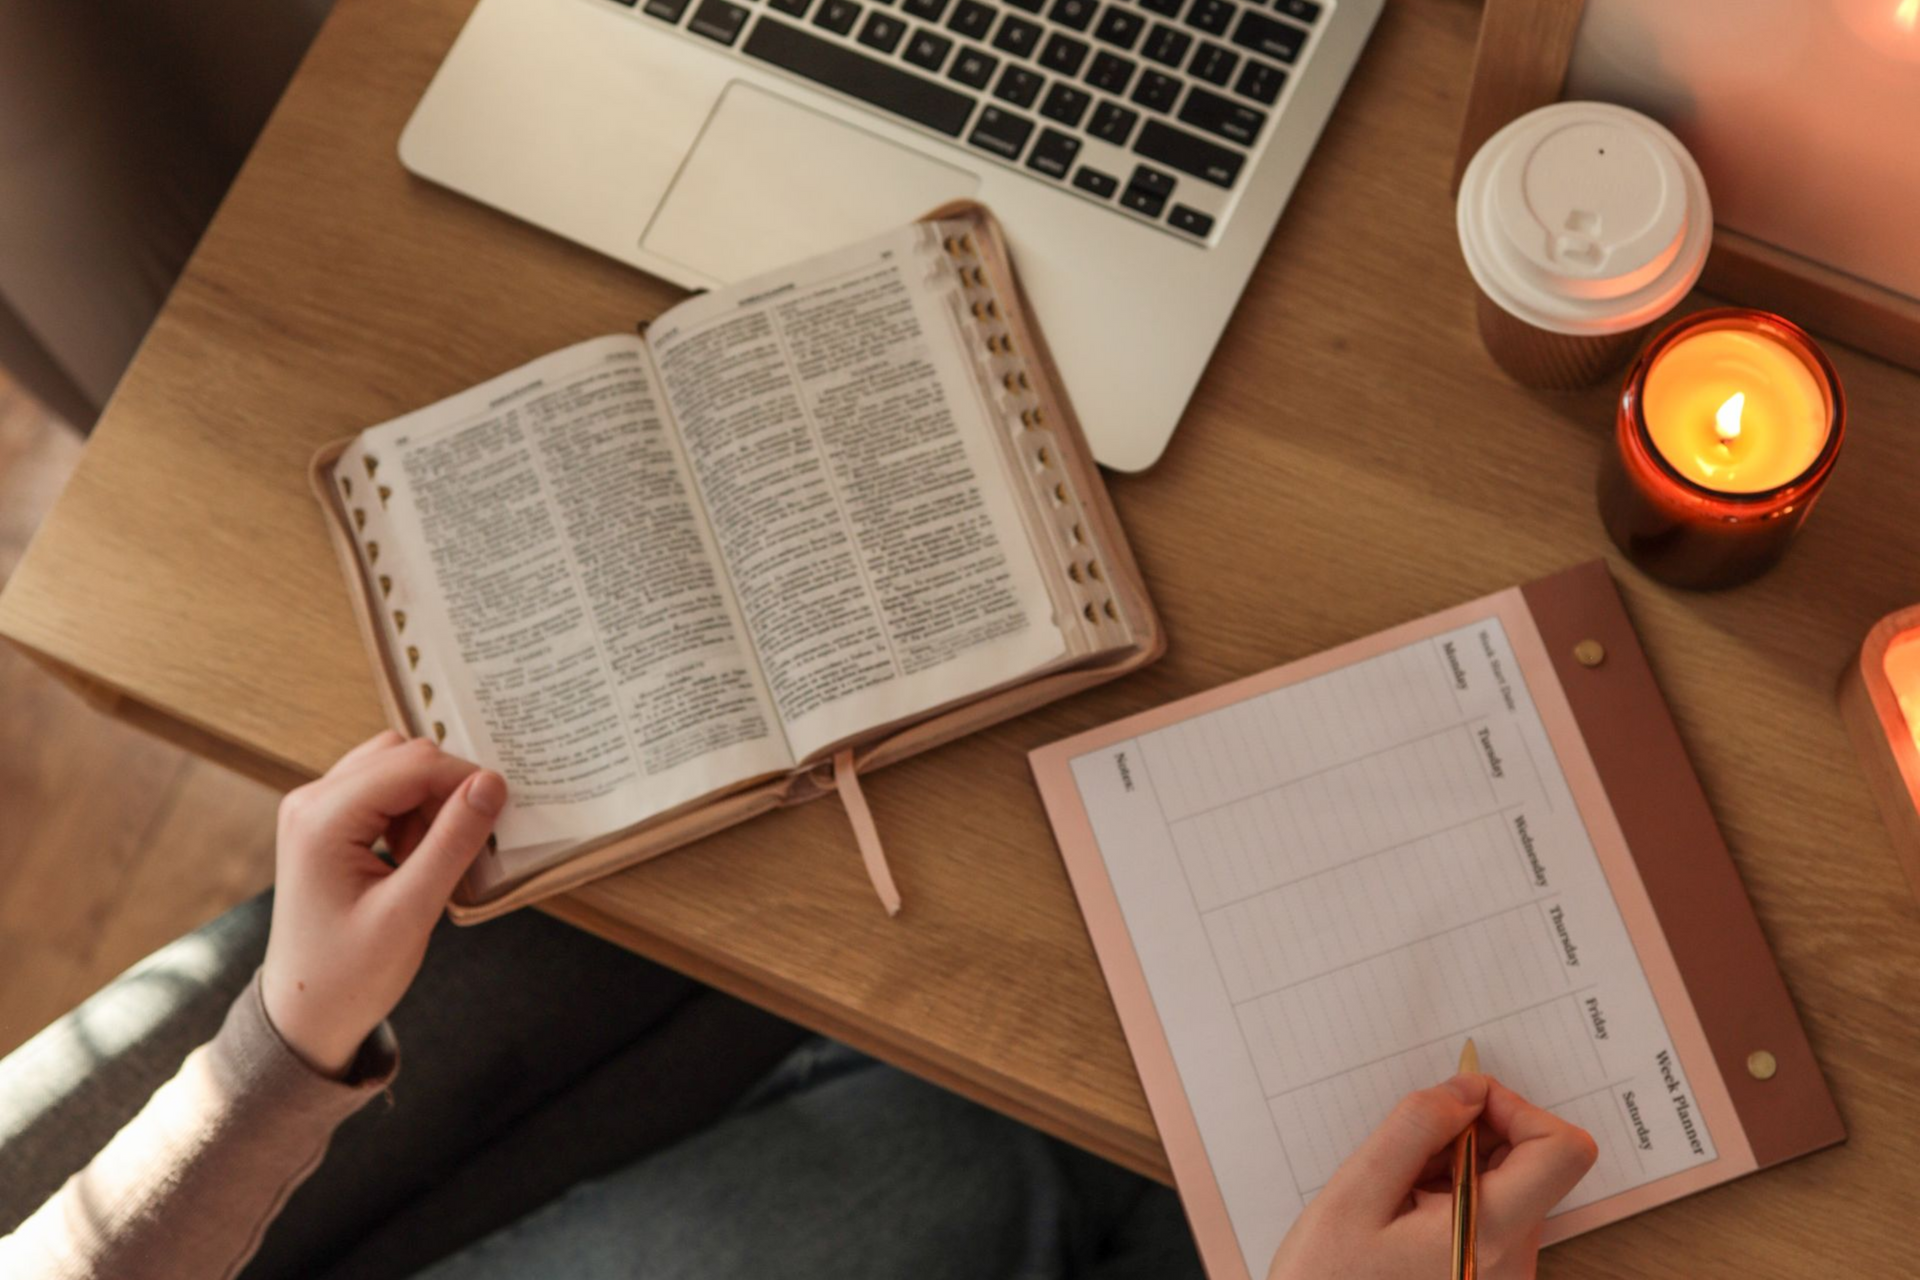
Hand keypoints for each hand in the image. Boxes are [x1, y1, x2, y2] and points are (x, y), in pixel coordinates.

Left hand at [261, 731, 506, 1076]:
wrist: (305, 1015)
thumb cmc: (349, 975)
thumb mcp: (410, 912)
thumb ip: (452, 842)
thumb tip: (491, 784)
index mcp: (322, 819)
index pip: (413, 764)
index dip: (465, 780)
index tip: (501, 814)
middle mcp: (311, 801)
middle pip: (402, 755)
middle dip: (445, 789)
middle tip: (466, 841)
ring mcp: (315, 810)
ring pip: (395, 768)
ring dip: (429, 802)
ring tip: (434, 858)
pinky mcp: (327, 824)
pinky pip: (383, 792)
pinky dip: (413, 814)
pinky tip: (417, 857)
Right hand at [1267, 1073, 1597, 1279]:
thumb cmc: (1329, 1278)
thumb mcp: (1356, 1193)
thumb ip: (1415, 1128)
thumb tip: (1468, 1088)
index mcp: (1491, 1236)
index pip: (1562, 1150)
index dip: (1517, 1108)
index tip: (1462, 1103)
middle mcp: (1515, 1260)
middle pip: (1532, 1162)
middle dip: (1472, 1135)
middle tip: (1407, 1154)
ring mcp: (1507, 1272)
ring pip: (1507, 1183)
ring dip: (1455, 1164)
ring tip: (1398, 1192)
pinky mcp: (1492, 1275)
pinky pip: (1491, 1210)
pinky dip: (1452, 1191)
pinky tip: (1404, 1213)